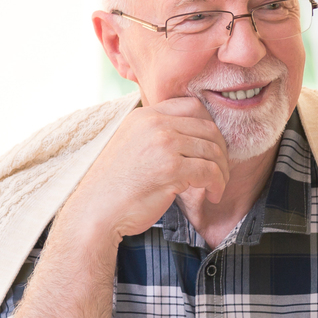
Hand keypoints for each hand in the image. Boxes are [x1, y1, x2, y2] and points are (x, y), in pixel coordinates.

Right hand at [55, 98, 228, 246]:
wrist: (96, 211)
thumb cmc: (116, 186)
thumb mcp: (132, 146)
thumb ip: (157, 135)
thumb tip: (195, 137)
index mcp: (144, 116)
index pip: (192, 106)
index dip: (210, 126)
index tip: (212, 148)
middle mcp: (154, 124)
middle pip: (208, 129)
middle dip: (221, 152)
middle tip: (220, 172)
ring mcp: (163, 144)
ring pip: (213, 151)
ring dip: (222, 172)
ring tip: (216, 187)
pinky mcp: (171, 168)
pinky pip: (210, 172)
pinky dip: (217, 185)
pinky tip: (213, 195)